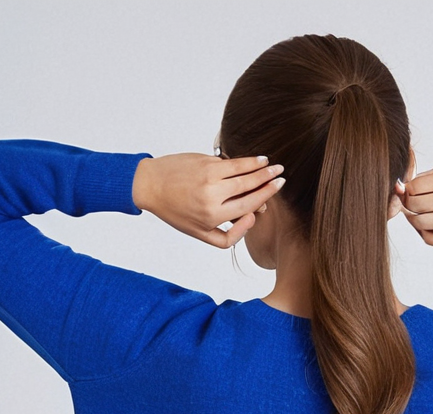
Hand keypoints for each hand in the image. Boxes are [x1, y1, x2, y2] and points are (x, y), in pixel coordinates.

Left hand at [132, 153, 285, 248]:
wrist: (151, 186)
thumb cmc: (176, 212)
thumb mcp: (200, 233)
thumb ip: (229, 235)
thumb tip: (252, 218)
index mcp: (213, 216)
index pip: (248, 205)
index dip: (265, 196)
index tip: (276, 188)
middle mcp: (212, 196)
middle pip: (249, 187)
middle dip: (268, 180)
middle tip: (281, 174)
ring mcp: (208, 176)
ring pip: (242, 171)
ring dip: (260, 166)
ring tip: (271, 164)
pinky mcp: (204, 162)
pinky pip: (230, 162)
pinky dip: (244, 161)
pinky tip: (254, 159)